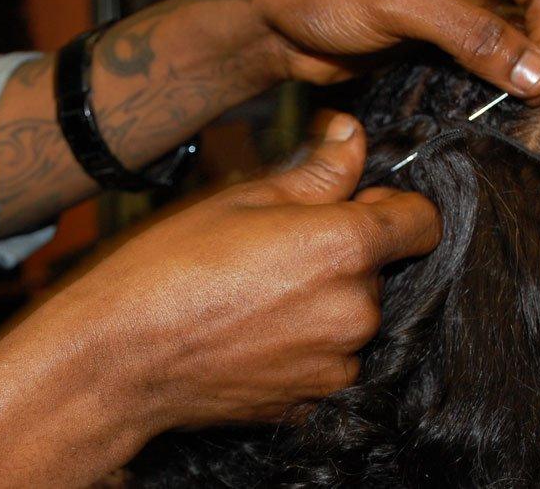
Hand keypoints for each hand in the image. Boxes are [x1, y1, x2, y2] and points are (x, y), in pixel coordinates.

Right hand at [56, 113, 439, 429]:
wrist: (117, 357)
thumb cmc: (168, 268)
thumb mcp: (242, 197)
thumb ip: (317, 170)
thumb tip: (352, 136)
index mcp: (344, 248)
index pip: (422, 221)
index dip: (397, 205)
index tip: (366, 203)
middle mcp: (354, 311)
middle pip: (379, 270)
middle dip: (344, 255)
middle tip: (279, 248)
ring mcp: (334, 364)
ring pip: (352, 317)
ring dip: (324, 302)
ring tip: (258, 293)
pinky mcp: (310, 402)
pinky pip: (327, 362)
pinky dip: (305, 346)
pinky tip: (254, 332)